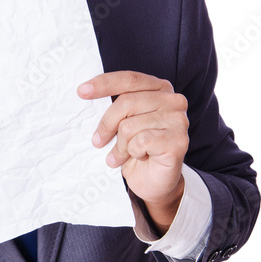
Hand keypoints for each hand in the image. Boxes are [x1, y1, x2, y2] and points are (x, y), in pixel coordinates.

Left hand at [77, 70, 188, 231]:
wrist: (154, 182)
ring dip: (121, 145)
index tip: (81, 92)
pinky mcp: (178, 141)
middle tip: (98, 141)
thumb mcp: (123, 122)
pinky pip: (141, 142)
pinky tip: (140, 158)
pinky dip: (133, 153)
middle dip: (106, 124)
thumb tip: (86, 94)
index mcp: (160, 89)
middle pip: (126, 102)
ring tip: (122, 155)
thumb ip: (116, 107)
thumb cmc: (137, 150)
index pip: (129, 79)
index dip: (104, 83)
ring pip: (130, 125)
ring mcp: (178, 120)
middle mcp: (173, 100)